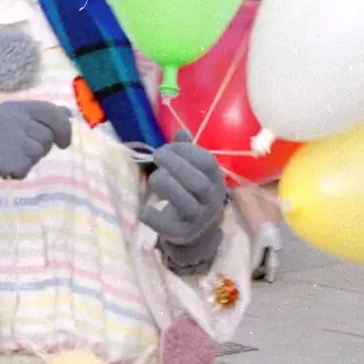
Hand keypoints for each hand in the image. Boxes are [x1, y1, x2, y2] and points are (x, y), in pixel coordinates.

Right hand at [0, 101, 71, 195]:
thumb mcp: (16, 119)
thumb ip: (41, 115)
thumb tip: (68, 113)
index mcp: (16, 107)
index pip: (51, 112)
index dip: (64, 128)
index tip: (64, 144)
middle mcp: (13, 119)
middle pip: (47, 137)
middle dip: (41, 147)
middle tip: (22, 149)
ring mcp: (9, 138)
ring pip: (39, 153)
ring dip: (30, 159)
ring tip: (11, 155)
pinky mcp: (7, 158)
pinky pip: (27, 168)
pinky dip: (19, 172)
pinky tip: (6, 166)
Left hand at [141, 133, 225, 273]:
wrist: (199, 232)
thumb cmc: (194, 193)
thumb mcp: (195, 172)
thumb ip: (188, 151)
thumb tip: (181, 130)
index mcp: (217, 181)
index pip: (207, 163)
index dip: (187, 151)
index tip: (169, 147)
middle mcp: (211, 201)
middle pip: (198, 183)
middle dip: (175, 165)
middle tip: (156, 155)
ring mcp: (198, 219)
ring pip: (185, 202)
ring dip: (166, 184)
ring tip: (154, 178)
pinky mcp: (181, 233)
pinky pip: (165, 225)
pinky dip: (152, 215)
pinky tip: (145, 209)